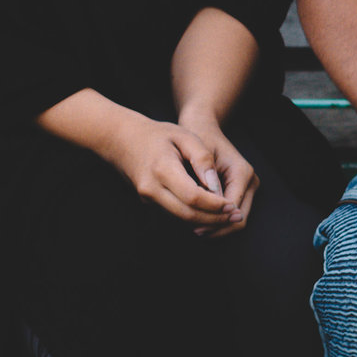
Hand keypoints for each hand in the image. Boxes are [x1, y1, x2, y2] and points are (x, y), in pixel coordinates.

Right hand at [105, 111, 243, 233]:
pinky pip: (174, 213)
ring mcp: (147, 198)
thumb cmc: (157, 135)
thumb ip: (202, 159)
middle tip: (235, 217)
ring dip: (205, 221)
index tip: (232, 206)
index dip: (215, 205)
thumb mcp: (184, 136)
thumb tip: (215, 185)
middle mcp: (152, 188)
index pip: (193, 197)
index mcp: (162, 169)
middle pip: (187, 214)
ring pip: (181, 218)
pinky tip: (210, 213)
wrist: (122, 139)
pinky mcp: (148, 202)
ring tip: (227, 217)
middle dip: (214, 219)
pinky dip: (193, 216)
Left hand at [176, 106, 258, 235]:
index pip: (232, 208)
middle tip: (195, 231)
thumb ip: (206, 182)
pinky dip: (218, 219)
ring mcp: (248, 186)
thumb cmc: (198, 138)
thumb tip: (207, 206)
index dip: (214, 219)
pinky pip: (232, 213)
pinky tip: (199, 219)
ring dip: (217, 226)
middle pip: (239, 218)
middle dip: (217, 226)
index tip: (193, 224)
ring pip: (237, 219)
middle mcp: (250, 181)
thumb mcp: (198, 158)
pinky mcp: (241, 190)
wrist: (203, 126)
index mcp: (242, 172)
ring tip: (194, 228)